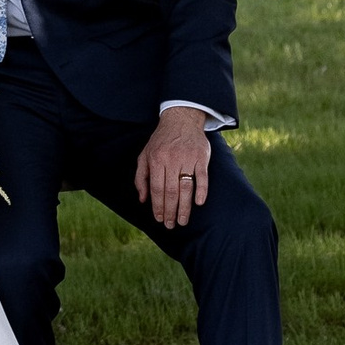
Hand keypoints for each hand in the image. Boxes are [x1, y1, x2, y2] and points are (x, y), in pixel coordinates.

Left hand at [135, 104, 211, 228]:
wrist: (181, 119)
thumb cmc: (161, 140)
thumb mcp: (145, 154)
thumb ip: (141, 177)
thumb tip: (142, 200)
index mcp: (156, 159)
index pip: (157, 188)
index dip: (157, 206)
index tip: (159, 219)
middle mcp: (171, 159)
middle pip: (171, 191)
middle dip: (170, 211)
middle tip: (171, 225)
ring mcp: (187, 158)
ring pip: (186, 187)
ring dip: (184, 207)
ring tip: (183, 221)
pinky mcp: (201, 157)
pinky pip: (203, 177)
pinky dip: (202, 191)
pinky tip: (199, 203)